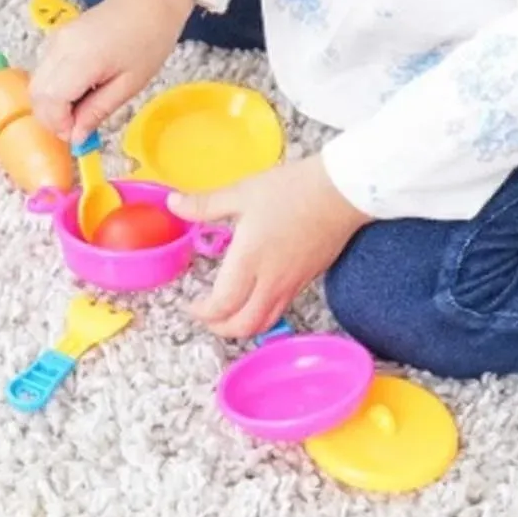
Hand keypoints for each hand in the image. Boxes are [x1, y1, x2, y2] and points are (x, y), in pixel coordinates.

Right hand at [29, 0, 196, 141]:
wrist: (147, 0)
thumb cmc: (147, 39)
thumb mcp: (129, 84)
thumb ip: (98, 111)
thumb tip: (76, 137)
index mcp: (82, 59)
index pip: (51, 101)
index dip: (59, 124)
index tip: (77, 135)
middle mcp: (60, 48)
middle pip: (37, 94)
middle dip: (51, 118)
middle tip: (77, 127)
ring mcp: (55, 41)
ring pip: (36, 84)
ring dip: (51, 105)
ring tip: (80, 110)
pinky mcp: (56, 39)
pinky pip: (44, 72)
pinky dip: (53, 90)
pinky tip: (78, 92)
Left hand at [168, 155, 370, 339]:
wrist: (344, 191)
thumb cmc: (292, 189)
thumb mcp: (242, 193)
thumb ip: (205, 205)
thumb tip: (173, 204)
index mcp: (249, 261)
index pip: (222, 305)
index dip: (202, 313)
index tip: (191, 304)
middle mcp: (270, 281)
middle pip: (243, 326)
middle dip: (219, 327)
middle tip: (205, 314)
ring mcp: (291, 284)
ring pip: (263, 323)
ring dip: (241, 326)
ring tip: (226, 312)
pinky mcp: (307, 281)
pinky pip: (280, 310)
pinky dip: (260, 314)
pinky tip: (253, 298)